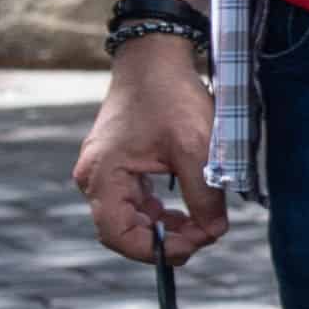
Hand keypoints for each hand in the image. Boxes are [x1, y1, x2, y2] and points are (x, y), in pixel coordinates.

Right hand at [75, 42, 228, 266]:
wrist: (155, 58)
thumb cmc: (171, 97)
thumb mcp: (197, 148)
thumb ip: (205, 195)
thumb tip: (215, 232)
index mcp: (103, 176)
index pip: (119, 236)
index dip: (157, 250)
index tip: (196, 246)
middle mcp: (93, 178)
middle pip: (123, 230)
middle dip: (165, 239)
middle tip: (205, 235)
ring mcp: (102, 171)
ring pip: (129, 217)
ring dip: (164, 227)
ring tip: (201, 224)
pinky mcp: (115, 165)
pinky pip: (132, 200)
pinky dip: (157, 211)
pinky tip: (185, 210)